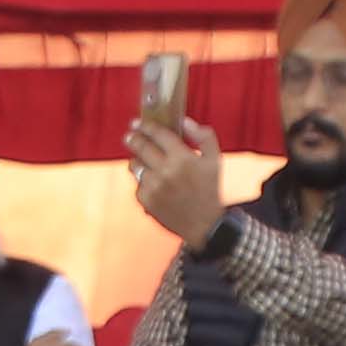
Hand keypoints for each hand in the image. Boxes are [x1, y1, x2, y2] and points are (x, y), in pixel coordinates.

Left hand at [126, 111, 226, 244]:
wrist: (204, 225)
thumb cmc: (209, 188)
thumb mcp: (214, 159)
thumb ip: (203, 136)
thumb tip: (184, 121)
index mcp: (182, 158)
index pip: (157, 134)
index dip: (146, 126)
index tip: (138, 123)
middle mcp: (165, 171)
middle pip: (140, 147)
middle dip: (133, 138)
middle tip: (130, 135)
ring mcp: (153, 187)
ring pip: (135, 165)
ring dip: (136, 160)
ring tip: (141, 159)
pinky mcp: (146, 200)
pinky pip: (137, 183)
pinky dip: (142, 180)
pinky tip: (152, 182)